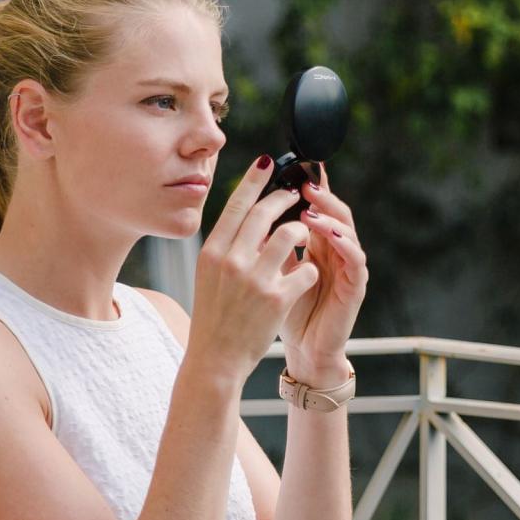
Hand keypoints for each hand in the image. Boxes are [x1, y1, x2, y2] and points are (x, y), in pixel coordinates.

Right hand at [187, 156, 322, 379]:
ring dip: (302, 231)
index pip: (235, 206)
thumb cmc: (215, 315)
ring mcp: (255, 279)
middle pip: (265, 213)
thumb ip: (228, 246)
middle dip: (284, 198)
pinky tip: (304, 276)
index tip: (268, 161)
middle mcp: (231, 261)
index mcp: (212, 252)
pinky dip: (309, 269)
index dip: (254, 180)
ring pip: (292, 234)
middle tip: (295, 193)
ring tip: (303, 236)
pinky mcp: (277, 298)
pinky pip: (307, 268)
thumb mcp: (210, 275)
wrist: (215, 358)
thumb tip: (251, 215)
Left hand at [277, 166, 368, 383]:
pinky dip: (344, 243)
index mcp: (315, 244)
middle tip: (304, 181)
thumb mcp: (270, 273)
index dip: (310, 185)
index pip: (315, 207)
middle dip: (320, 193)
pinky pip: (356, 259)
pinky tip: (329, 234)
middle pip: (334, 211)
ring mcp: (347, 267)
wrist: (304, 352)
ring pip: (347, 229)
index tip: (296, 164)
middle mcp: (334, 251)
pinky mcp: (355, 287)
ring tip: (311, 206)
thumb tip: (248, 213)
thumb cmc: (285, 314)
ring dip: (330, 215)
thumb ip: (267, 246)